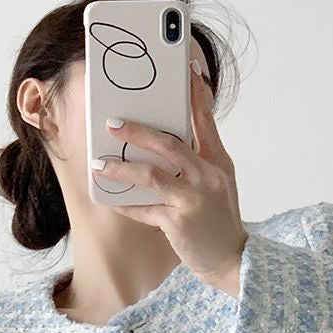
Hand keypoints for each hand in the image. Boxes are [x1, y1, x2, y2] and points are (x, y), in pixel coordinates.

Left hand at [91, 59, 248, 290]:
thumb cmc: (220, 222)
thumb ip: (196, 165)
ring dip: (121, 168)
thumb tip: (162, 148)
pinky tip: (112, 202)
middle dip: (138, 131)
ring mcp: (193, 198)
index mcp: (218, 162)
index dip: (194, 95)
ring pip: (151, 175)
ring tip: (99, 164)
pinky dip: (127, 206)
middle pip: (169, 143)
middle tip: (114, 123)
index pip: (204, 121)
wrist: (233, 260)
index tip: (185, 72)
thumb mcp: (217, 186)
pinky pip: (145, 210)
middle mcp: (207, 175)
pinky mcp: (178, 222)